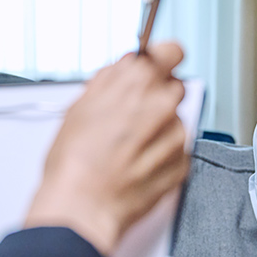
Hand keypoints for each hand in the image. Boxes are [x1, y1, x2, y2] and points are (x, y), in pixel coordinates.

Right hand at [23, 41, 190, 256]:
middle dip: (157, 97)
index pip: (172, 51)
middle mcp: (163, 104)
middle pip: (175, 87)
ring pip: (175, 120)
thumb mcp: (81, 105)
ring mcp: (176, 135)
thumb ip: (111, 79)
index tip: (157, 67)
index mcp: (138, 82)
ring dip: (158, 129)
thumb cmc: (74, 161)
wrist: (82, 205)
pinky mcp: (182, 163)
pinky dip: (162, 154)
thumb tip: (126, 66)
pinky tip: (136, 164)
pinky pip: (177, 150)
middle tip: (132, 116)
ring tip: (128, 148)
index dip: (162, 59)